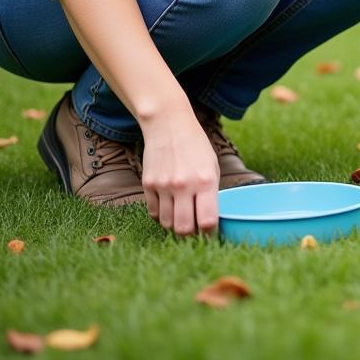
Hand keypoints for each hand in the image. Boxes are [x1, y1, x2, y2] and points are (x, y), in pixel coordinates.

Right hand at [140, 106, 220, 235]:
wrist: (168, 125)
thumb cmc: (196, 147)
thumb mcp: (212, 166)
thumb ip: (211, 193)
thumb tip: (209, 220)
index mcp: (206, 180)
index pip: (207, 221)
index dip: (210, 232)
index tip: (210, 232)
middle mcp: (184, 185)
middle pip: (184, 229)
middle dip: (191, 235)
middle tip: (194, 229)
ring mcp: (163, 186)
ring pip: (167, 224)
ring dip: (175, 225)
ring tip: (182, 216)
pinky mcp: (148, 185)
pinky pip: (154, 213)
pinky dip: (162, 215)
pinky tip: (169, 207)